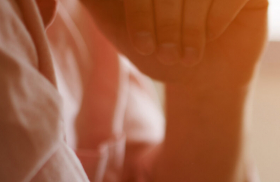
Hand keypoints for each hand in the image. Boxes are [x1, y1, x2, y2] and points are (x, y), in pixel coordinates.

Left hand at [82, 0, 266, 85]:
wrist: (201, 77)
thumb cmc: (156, 46)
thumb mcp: (114, 21)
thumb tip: (64, 0)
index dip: (140, 10)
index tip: (140, 44)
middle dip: (163, 18)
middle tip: (163, 53)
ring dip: (188, 27)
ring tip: (184, 56)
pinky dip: (215, 22)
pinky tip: (211, 38)